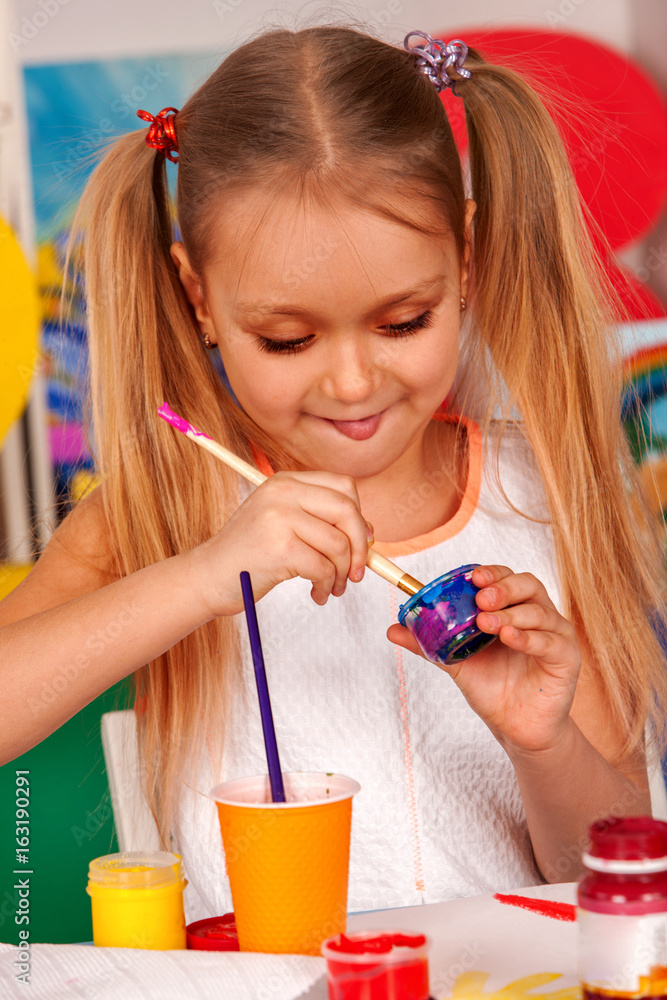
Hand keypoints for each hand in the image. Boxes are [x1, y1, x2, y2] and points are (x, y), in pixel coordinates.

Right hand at [189, 471, 371, 616]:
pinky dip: (326, 587)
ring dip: (341, 574)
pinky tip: (317, 594)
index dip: (359, 516)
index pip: (343, 486)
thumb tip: (369, 532)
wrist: (207, 577)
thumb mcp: (282, 523)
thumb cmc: (249, 555)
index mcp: (285, 481)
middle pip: (347, 511)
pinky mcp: (280, 547)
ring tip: (330, 587)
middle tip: (356, 572)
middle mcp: (283, 492)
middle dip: (360, 546)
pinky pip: (324, 568)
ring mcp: (279, 517)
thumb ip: (319, 519)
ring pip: (339, 544)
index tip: (360, 542)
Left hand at [386, 565, 581, 753]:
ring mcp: (556, 634)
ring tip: (487, 623)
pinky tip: (510, 639)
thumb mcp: (455, 661)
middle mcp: (538, 615)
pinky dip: (530, 637)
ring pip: (539, 611)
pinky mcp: (567, 657)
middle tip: (481, 599)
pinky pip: (552, 641)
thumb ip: (429, 642)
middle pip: (528, 585)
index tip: (472, 577)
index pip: (506, 578)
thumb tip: (393, 628)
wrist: (516, 728)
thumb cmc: (492, 687)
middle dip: (503, 588)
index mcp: (513, 608)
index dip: (491, 573)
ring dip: (512, 614)